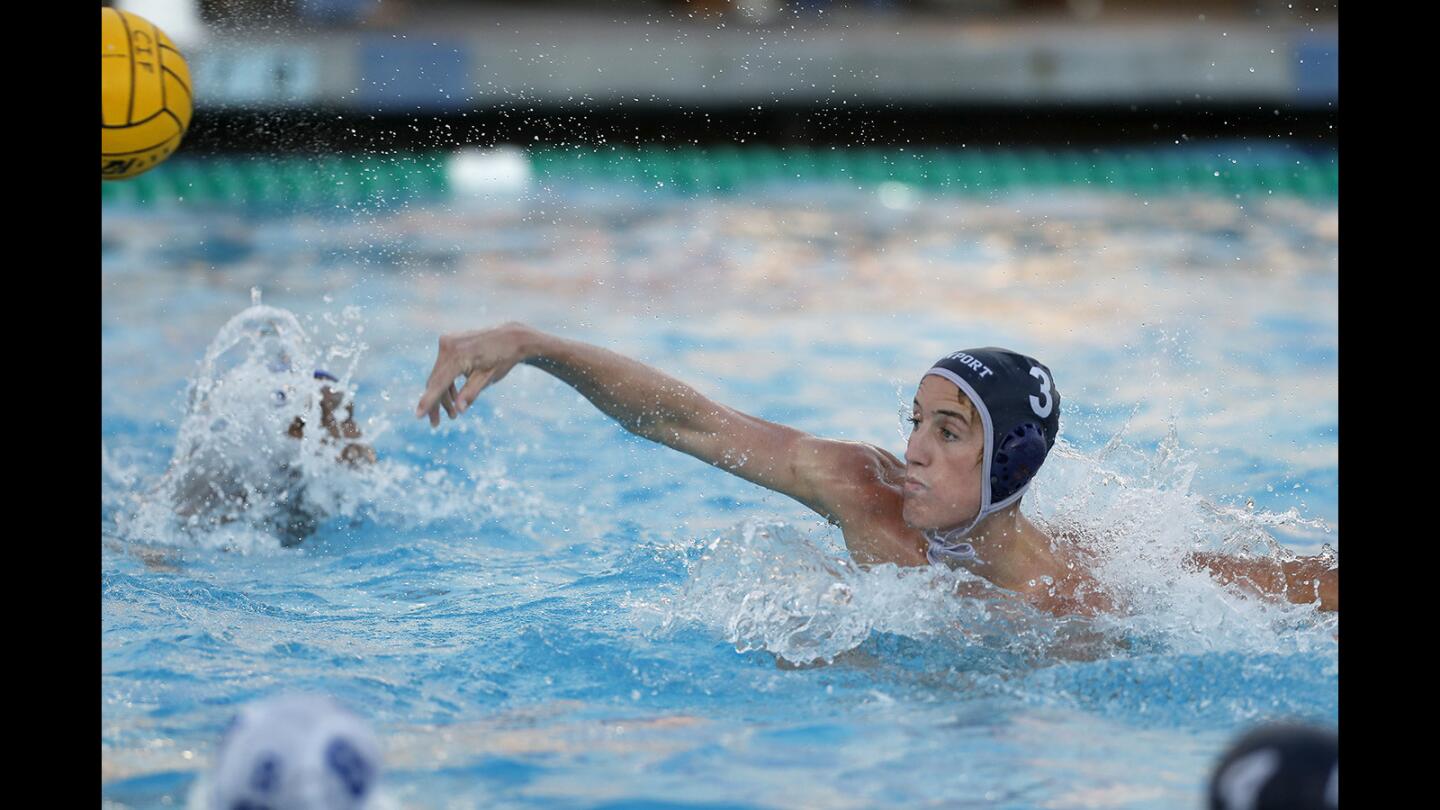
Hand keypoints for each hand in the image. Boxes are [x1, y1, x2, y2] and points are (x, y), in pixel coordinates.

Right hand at [415, 323, 532, 426]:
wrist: (510, 338)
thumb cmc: (501, 359)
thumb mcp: (488, 378)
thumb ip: (471, 393)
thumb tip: (459, 409)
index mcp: (458, 355)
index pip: (439, 383)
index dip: (428, 401)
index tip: (417, 415)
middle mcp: (448, 345)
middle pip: (435, 380)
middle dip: (435, 403)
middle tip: (435, 424)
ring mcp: (447, 342)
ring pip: (438, 375)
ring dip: (442, 395)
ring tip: (451, 415)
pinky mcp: (449, 342)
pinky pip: (443, 367)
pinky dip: (447, 382)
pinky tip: (453, 398)